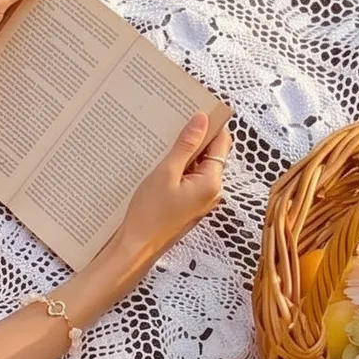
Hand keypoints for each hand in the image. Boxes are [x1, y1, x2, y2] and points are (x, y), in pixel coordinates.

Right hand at [108, 112, 232, 273]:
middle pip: (211, 154)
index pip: (221, 143)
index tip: (195, 110)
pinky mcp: (190, 206)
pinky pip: (190, 180)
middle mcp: (212, 192)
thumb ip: (186, 145)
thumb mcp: (166, 173)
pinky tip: (162, 166)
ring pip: (199, 167)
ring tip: (164, 146)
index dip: (211, 125)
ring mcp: (201, 200)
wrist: (136, 248)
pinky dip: (179, 170)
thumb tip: (202, 119)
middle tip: (175, 125)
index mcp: (212, 182)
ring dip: (185, 155)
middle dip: (195, 139)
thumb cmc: (149, 215)